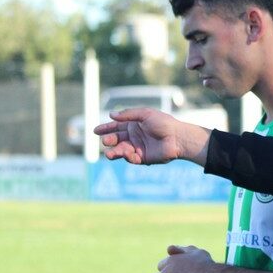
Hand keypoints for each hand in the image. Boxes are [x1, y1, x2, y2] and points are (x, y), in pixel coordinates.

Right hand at [93, 107, 209, 165]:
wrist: (177, 138)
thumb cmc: (163, 123)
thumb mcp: (145, 114)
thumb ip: (128, 114)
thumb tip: (111, 115)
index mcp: (134, 124)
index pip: (116, 126)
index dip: (106, 128)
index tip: (95, 131)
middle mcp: (134, 136)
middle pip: (117, 139)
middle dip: (109, 140)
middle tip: (106, 141)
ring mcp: (138, 147)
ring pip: (121, 151)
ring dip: (114, 152)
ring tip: (109, 154)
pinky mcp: (143, 158)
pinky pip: (131, 159)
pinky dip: (127, 157)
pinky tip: (128, 154)